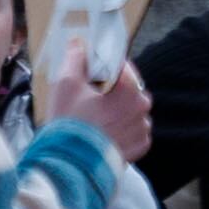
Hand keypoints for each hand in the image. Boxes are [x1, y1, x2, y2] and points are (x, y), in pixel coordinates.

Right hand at [42, 45, 153, 161]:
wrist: (71, 164)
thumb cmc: (70, 123)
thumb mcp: (66, 84)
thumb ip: (75, 59)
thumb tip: (79, 44)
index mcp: (130, 90)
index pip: (121, 65)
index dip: (103, 63)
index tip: (90, 68)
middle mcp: (142, 109)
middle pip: (127, 88)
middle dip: (110, 89)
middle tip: (88, 95)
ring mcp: (142, 130)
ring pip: (129, 110)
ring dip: (116, 109)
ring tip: (93, 116)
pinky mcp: (139, 148)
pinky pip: (132, 130)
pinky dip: (120, 129)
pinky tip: (102, 131)